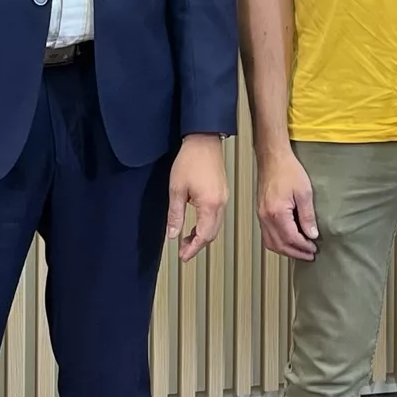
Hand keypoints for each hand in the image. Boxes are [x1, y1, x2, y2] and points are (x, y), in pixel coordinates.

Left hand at [168, 135, 229, 262]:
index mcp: (210, 205)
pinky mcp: (222, 192)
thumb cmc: (190, 160)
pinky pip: (217, 215)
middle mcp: (220, 204)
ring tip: (187, 238)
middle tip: (183, 250)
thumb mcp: (176, 190)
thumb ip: (175, 215)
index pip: (203, 236)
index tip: (183, 256)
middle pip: (212, 234)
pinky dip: (207, 224)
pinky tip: (196, 223)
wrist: (203, 140)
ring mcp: (224, 198)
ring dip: (202, 235)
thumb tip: (173, 234)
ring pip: (215, 226)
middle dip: (197, 245)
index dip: (193, 249)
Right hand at [255, 144, 318, 260]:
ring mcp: (261, 215)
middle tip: (309, 254)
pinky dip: (277, 243)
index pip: (291, 239)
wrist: (273, 158)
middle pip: (279, 245)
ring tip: (300, 251)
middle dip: (296, 253)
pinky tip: (287, 241)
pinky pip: (267, 235)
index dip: (304, 247)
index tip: (314, 248)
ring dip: (286, 250)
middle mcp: (266, 216)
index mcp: (277, 212)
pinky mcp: (261, 212)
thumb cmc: (288, 170)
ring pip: (271, 243)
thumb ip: (308, 216)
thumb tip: (312, 234)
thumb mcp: (305, 192)